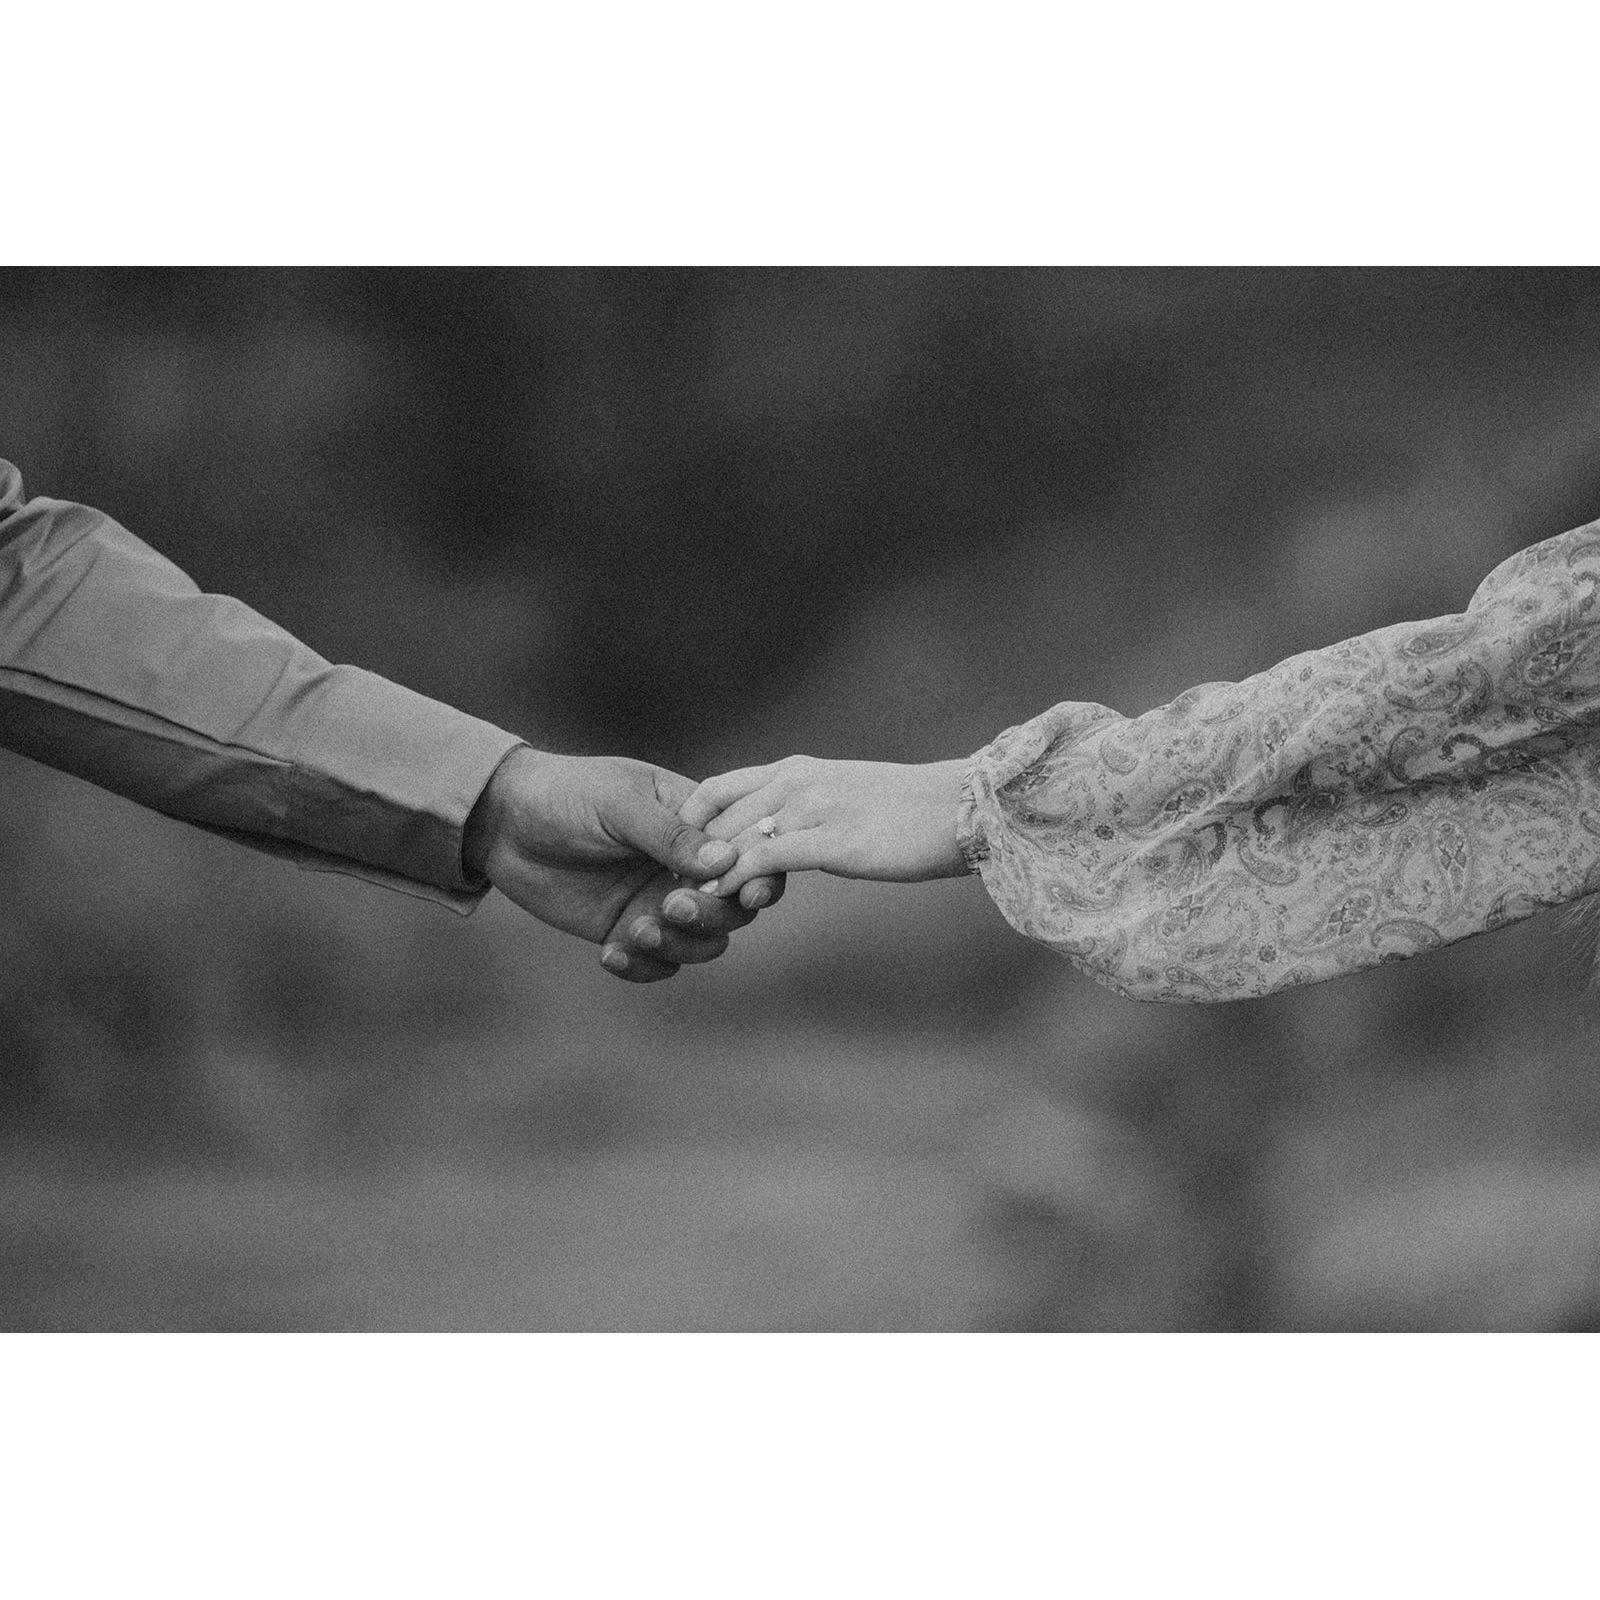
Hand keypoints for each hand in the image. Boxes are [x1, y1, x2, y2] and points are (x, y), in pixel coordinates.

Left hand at [463, 746, 785, 981]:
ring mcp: (658, 900)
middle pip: (732, 908)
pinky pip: (656, 963)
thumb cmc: (567, 794)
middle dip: (710, 916)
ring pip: (701, 943)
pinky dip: (642, 966)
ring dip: (678, 945)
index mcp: (698, 824)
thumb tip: (729, 861)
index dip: (760, 878)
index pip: (750, 855)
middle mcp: (686, 866)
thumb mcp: (619, 804)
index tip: (744, 894)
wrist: (503, 822)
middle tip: (669, 906)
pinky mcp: (626, 929)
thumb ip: (671, 835)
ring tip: (635, 931)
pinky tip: (609, 954)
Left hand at [677, 755, 969, 899]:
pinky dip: (734, 878)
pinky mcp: (829, 841)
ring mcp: (811, 808)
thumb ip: (809, 811)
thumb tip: (781, 840)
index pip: (719, 789)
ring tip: (681, 901)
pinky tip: (720, 899)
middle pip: (716, 816)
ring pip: (732, 837)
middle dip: (687, 855)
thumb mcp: (848, 799)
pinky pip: (763, 858)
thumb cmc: (914, 810)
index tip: (676, 859)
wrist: (963, 808)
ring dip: (703, 871)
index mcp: (798, 769)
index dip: (689, 824)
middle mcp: (796, 782)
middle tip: (667, 889)